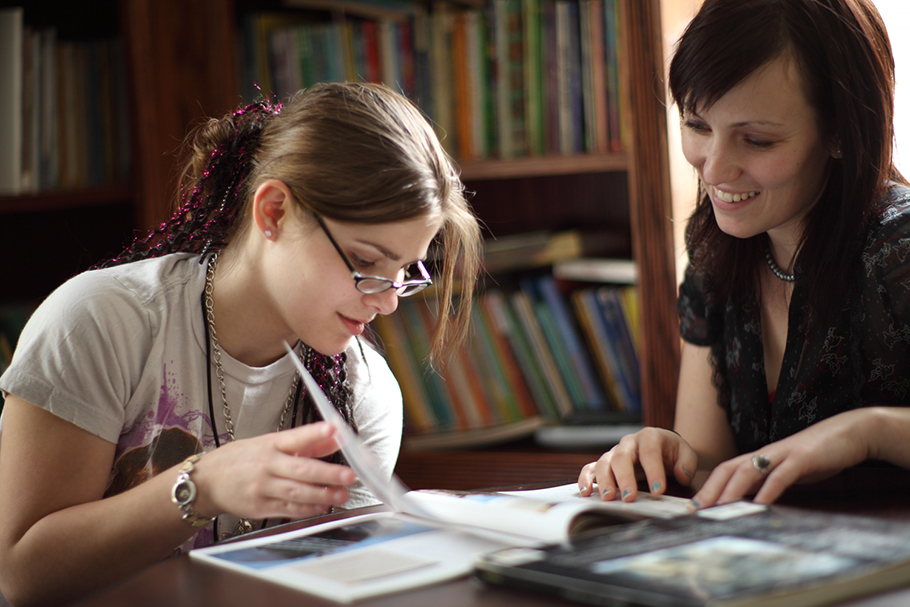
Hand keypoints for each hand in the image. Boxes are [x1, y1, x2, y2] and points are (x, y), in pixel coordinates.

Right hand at [191, 422, 356, 519]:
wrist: (205, 481)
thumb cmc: (239, 459)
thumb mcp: (268, 443)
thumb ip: (304, 443)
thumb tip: (333, 438)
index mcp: (270, 445)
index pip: (296, 437)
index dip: (315, 433)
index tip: (334, 430)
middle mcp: (267, 465)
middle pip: (301, 470)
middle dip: (328, 474)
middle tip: (349, 476)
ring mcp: (262, 488)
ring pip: (297, 492)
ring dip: (322, 495)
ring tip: (341, 495)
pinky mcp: (259, 507)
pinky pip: (287, 509)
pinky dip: (306, 509)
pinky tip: (321, 507)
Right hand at [578, 427, 696, 501]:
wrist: (662, 448)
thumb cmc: (672, 453)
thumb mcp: (686, 454)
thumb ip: (687, 464)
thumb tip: (681, 476)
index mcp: (650, 436)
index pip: (650, 452)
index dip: (653, 470)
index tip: (658, 490)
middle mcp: (629, 442)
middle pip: (622, 457)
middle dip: (625, 478)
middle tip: (629, 497)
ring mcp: (614, 452)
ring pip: (604, 463)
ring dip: (605, 481)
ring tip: (609, 498)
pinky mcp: (605, 463)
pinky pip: (591, 468)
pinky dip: (586, 479)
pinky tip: (586, 492)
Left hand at [691, 409, 874, 506]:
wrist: (850, 433)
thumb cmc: (817, 455)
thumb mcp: (788, 471)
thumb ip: (769, 483)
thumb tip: (752, 503)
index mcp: (760, 457)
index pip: (726, 471)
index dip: (708, 487)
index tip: (694, 506)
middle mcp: (765, 454)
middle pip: (728, 469)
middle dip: (710, 490)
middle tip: (695, 510)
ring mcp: (782, 454)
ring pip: (748, 470)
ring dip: (732, 490)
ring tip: (719, 509)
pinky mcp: (802, 458)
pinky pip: (781, 474)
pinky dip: (769, 489)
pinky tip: (761, 504)